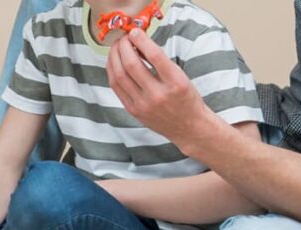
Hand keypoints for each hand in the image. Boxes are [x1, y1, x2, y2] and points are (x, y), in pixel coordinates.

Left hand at [107, 29, 216, 148]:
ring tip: (117, 47)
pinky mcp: (134, 111)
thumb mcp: (181, 76)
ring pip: (120, 76)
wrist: (188, 127)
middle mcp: (158, 95)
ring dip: (115, 57)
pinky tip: (114, 62)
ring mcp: (144, 105)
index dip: (141, 40)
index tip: (135, 31)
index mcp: (175, 83)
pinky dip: (112, 71)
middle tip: (123, 38)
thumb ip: (161, 61)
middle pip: (132, 65)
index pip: (155, 56)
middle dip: (124, 46)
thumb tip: (139, 42)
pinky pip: (117, 87)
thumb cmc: (186, 98)